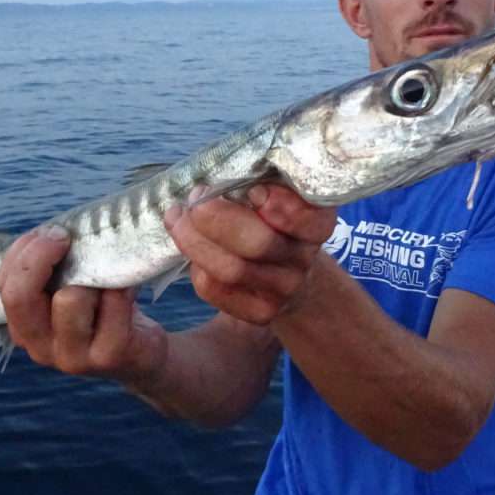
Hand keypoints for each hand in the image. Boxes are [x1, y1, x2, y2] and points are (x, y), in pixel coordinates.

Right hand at [0, 226, 166, 382]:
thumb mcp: (70, 288)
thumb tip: (52, 233)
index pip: (6, 285)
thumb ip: (52, 267)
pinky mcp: (108, 356)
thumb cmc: (102, 308)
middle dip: (41, 256)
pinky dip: (123, 286)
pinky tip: (129, 288)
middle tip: (66, 240)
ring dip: (91, 275)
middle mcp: (40, 347)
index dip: (24, 252)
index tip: (53, 233)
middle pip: (21, 296)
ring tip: (106, 277)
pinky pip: (112, 303)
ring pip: (69, 298)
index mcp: (24, 327)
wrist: (143, 353)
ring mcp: (73, 357)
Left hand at [163, 184, 336, 324]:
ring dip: (193, 239)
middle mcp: (304, 260)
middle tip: (195, 197)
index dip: (280, 205)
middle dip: (216, 218)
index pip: (308, 219)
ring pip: (231, 270)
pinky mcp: (260, 312)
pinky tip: (192, 248)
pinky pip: (214, 288)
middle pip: (259, 244)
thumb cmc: (272, 219)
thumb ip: (260, 183)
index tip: (253, 190)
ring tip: (177, 217)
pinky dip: (195, 265)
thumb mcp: (279, 195)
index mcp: (316, 224)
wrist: (287, 272)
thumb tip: (218, 182)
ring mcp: (283, 290)